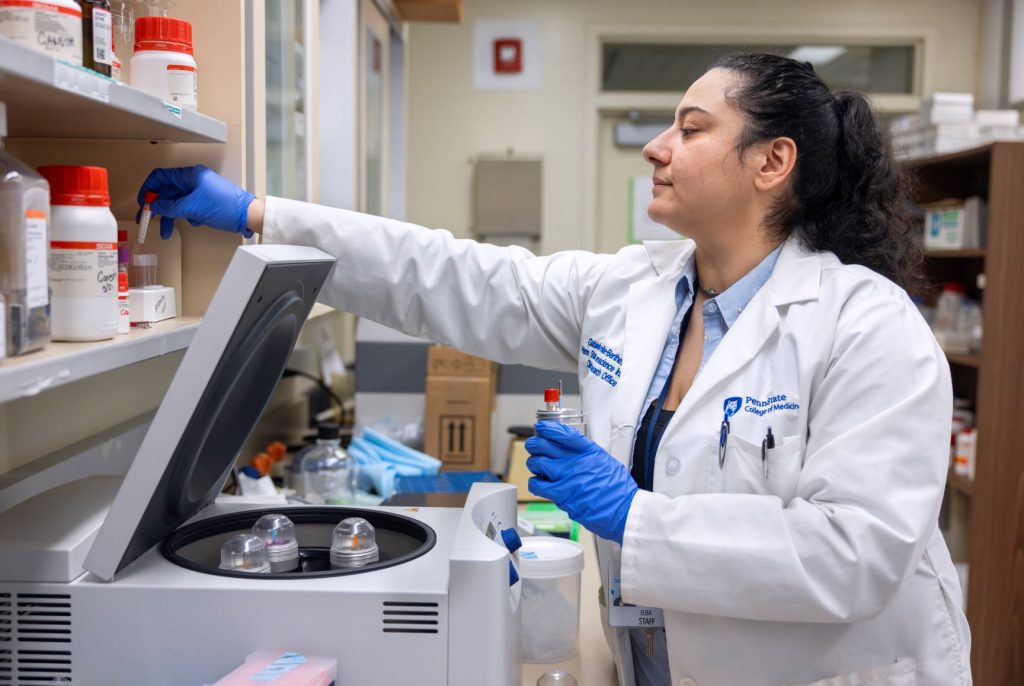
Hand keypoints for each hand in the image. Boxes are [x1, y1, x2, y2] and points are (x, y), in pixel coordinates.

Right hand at [136, 165, 255, 238]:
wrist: (248, 215)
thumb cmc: (226, 206)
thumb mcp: (193, 207)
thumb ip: (171, 207)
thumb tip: (155, 206)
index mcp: (190, 175)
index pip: (161, 176)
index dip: (149, 189)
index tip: (143, 202)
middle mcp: (193, 181)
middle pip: (167, 192)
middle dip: (157, 207)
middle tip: (146, 219)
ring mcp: (199, 192)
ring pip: (177, 203)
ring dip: (171, 217)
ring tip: (167, 232)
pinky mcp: (204, 203)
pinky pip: (188, 208)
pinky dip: (188, 216)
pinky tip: (196, 222)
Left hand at [526, 421, 637, 543]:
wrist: (623, 510)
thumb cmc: (618, 489)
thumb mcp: (605, 461)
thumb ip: (587, 454)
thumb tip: (572, 451)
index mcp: (588, 450)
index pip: (562, 432)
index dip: (548, 428)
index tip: (542, 428)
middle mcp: (575, 461)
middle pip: (543, 444)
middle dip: (534, 444)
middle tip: (534, 446)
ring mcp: (566, 477)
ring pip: (536, 463)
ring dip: (533, 464)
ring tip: (537, 467)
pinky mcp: (561, 494)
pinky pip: (537, 484)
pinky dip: (534, 482)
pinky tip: (539, 483)